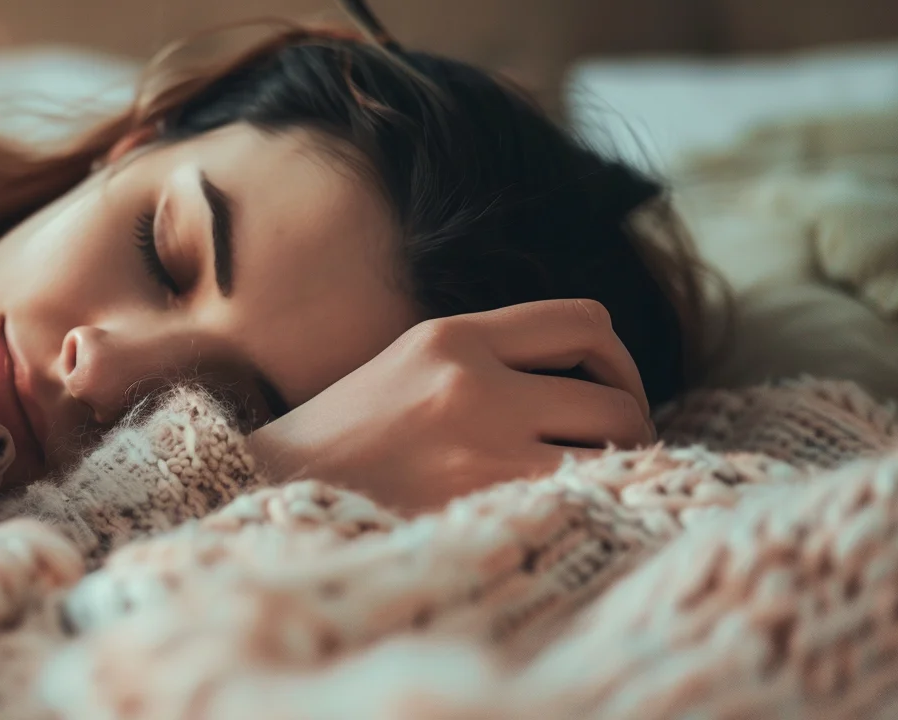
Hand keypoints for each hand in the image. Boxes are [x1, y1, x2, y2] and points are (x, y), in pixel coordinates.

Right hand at [247, 299, 654, 512]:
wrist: (269, 493)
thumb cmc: (342, 442)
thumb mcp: (406, 368)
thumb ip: (485, 361)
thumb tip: (585, 383)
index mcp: (451, 338)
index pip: (584, 321)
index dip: (618, 360)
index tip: (608, 392)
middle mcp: (473, 382)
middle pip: (612, 395)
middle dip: (628, 427)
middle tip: (611, 454)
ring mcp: (480, 446)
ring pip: (609, 452)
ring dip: (617, 473)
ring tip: (594, 487)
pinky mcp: (481, 504)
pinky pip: (580, 497)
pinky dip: (589, 506)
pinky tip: (568, 514)